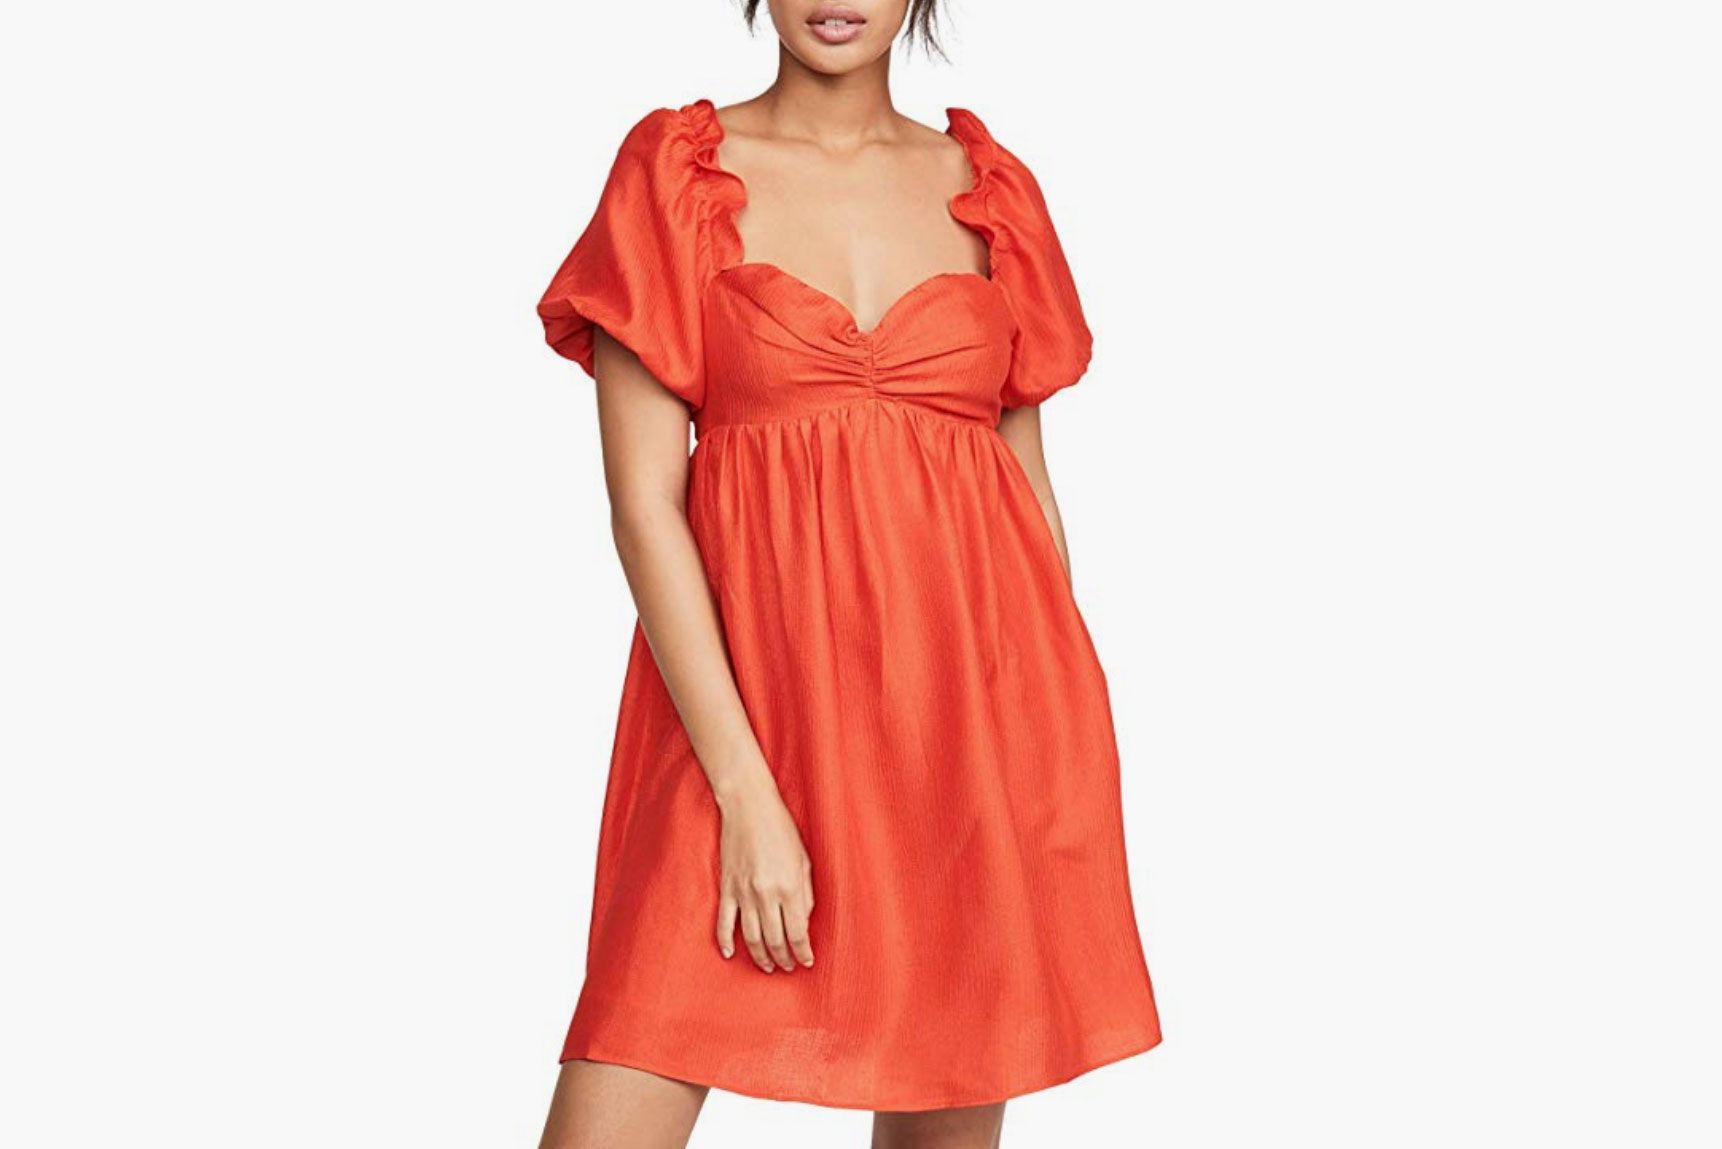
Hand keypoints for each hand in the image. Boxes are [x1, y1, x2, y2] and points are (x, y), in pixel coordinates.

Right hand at [713, 778, 814, 972]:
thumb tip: (804, 921)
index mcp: (790, 887)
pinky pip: (724, 922)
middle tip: (788, 967)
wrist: (749, 807)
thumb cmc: (782, 829)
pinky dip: (725, 942)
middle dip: (784, 958)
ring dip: (761, 957)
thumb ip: (806, 894)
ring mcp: (744, 893)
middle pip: (775, 940)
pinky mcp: (727, 888)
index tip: (806, 961)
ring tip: (768, 966)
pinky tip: (731, 954)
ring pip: (751, 937)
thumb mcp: (804, 860)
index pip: (798, 933)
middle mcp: (767, 894)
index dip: (803, 952)